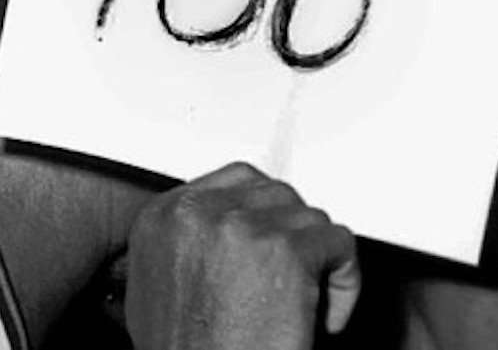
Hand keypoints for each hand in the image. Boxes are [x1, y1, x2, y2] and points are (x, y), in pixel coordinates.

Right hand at [124, 162, 359, 349]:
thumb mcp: (153, 290)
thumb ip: (180, 245)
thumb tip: (213, 234)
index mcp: (161, 217)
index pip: (234, 181)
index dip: (265, 217)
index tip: (276, 245)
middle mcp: (196, 213)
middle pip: (275, 194)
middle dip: (293, 237)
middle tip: (296, 280)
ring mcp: (240, 227)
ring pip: (309, 218)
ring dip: (317, 261)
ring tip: (308, 305)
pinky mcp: (284, 251)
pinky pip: (338, 242)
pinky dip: (345, 281)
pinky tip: (326, 317)